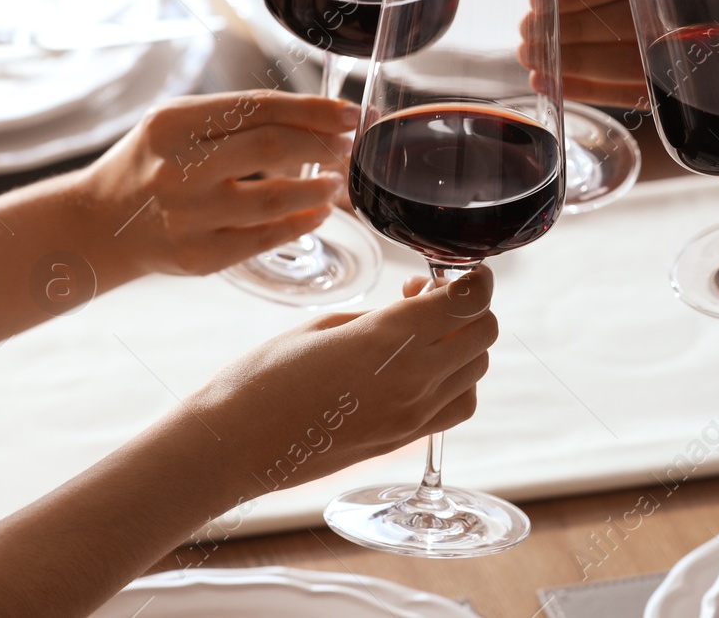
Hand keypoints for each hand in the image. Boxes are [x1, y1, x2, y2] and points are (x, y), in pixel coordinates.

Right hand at [78, 90, 356, 279]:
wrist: (98, 224)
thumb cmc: (153, 164)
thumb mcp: (177, 124)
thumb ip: (238, 117)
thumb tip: (321, 116)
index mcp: (172, 124)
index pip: (259, 107)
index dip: (313, 110)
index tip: (350, 114)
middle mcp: (177, 168)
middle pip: (272, 147)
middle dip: (323, 145)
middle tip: (348, 147)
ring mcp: (187, 216)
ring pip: (274, 200)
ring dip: (318, 189)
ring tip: (336, 182)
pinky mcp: (198, 256)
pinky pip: (264, 239)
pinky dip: (299, 224)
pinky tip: (316, 214)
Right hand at [193, 267, 495, 497]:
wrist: (233, 446)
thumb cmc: (263, 377)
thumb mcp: (326, 326)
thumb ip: (384, 316)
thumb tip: (420, 307)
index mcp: (390, 340)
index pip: (469, 301)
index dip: (475, 280)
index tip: (462, 272)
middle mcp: (413, 380)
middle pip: (484, 333)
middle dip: (469, 308)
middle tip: (429, 299)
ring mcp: (412, 415)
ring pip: (478, 370)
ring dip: (464, 345)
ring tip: (424, 334)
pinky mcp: (404, 439)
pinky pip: (458, 406)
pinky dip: (458, 382)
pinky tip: (423, 370)